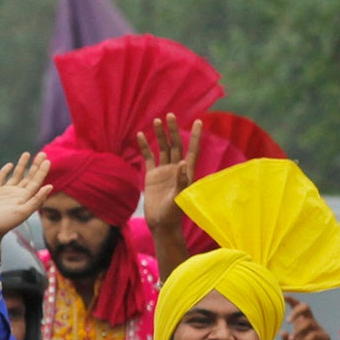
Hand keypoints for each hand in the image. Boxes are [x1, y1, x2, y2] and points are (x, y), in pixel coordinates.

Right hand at [0, 152, 52, 271]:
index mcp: (25, 199)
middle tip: (43, 154)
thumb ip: (37, 199)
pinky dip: (5, 171)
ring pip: (16, 176)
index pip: (36, 183)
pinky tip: (10, 165)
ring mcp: (5, 193)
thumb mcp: (23, 212)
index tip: (47, 161)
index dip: (42, 172)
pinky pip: (0, 179)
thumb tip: (50, 186)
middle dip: (36, 166)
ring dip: (22, 165)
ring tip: (27, 154)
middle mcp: (16, 195)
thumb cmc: (4, 222)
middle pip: (29, 178)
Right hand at [136, 113, 201, 233]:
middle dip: (173, 130)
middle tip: (170, 115)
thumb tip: (183, 163)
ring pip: (163, 149)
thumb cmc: (173, 214)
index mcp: (187, 172)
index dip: (195, 136)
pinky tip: (141, 135)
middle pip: (176, 145)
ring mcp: (164, 171)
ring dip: (160, 135)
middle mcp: (176, 168)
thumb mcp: (179, 198)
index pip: (192, 150)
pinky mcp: (152, 176)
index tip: (198, 121)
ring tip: (157, 121)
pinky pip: (149, 158)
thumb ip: (182, 181)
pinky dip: (145, 147)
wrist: (160, 224)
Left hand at [281, 298, 337, 339]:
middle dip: (296, 311)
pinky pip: (314, 335)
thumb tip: (282, 332)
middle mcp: (312, 323)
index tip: (283, 295)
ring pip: (309, 322)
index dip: (292, 300)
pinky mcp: (325, 338)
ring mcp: (319, 329)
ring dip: (298, 331)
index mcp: (303, 323)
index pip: (299, 307)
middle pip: (306, 308)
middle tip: (288, 321)